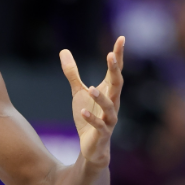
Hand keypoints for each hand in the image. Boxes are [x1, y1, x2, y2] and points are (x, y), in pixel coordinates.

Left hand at [59, 37, 124, 166]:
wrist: (91, 146)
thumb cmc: (89, 116)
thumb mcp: (78, 92)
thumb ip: (72, 73)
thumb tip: (63, 51)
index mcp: (108, 92)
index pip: (115, 71)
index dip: (118, 56)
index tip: (121, 39)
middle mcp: (113, 103)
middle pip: (117, 84)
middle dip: (115, 70)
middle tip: (111, 56)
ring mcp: (109, 119)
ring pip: (110, 107)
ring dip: (102, 97)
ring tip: (91, 88)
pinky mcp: (102, 133)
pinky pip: (100, 125)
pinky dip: (92, 119)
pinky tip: (83, 112)